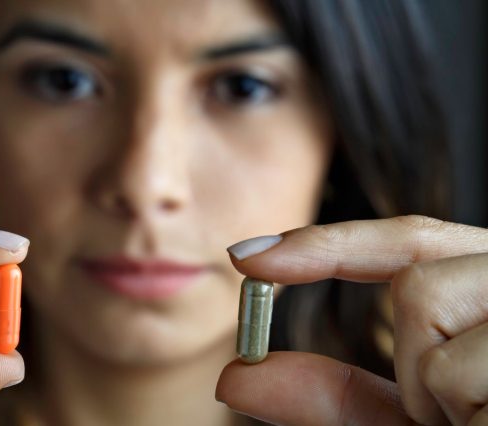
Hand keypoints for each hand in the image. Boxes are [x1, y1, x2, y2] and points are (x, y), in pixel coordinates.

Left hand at [217, 215, 487, 425]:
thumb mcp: (412, 423)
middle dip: (411, 358)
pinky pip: (455, 367)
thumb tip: (236, 373)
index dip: (325, 244)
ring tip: (480, 421)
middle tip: (454, 414)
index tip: (248, 256)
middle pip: (415, 278)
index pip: (411, 242)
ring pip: (426, 304)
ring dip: (434, 391)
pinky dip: (458, 413)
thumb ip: (331, 397)